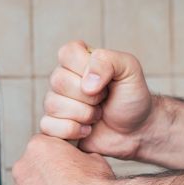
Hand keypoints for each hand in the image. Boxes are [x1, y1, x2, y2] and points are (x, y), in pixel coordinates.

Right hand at [40, 41, 153, 159]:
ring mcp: (57, 102)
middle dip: (89, 97)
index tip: (104, 80)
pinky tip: (87, 130)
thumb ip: (109, 62)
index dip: (86, 68)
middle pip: (58, 81)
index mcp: (79, 59)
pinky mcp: (55, 125)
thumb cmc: (132, 98)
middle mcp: (64, 78)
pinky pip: (47, 125)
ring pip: (52, 104)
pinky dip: (71, 130)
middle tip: (103, 100)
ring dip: (84, 115)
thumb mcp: (130, 71)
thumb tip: (86, 83)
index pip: (67, 53)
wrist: (136, 131)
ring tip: (97, 115)